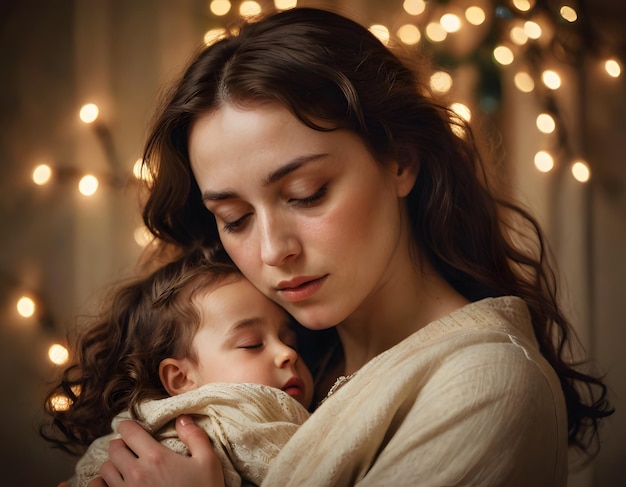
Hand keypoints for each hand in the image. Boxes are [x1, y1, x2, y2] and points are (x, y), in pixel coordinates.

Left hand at [98, 415, 224, 485]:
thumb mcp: (208, 463)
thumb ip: (195, 436)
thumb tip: (181, 418)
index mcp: (156, 457)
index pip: (129, 431)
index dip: (130, 426)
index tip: (134, 429)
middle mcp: (136, 473)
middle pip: (114, 449)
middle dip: (122, 445)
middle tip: (132, 449)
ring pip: (105, 469)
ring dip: (114, 465)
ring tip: (126, 467)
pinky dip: (101, 484)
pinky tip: (115, 483)